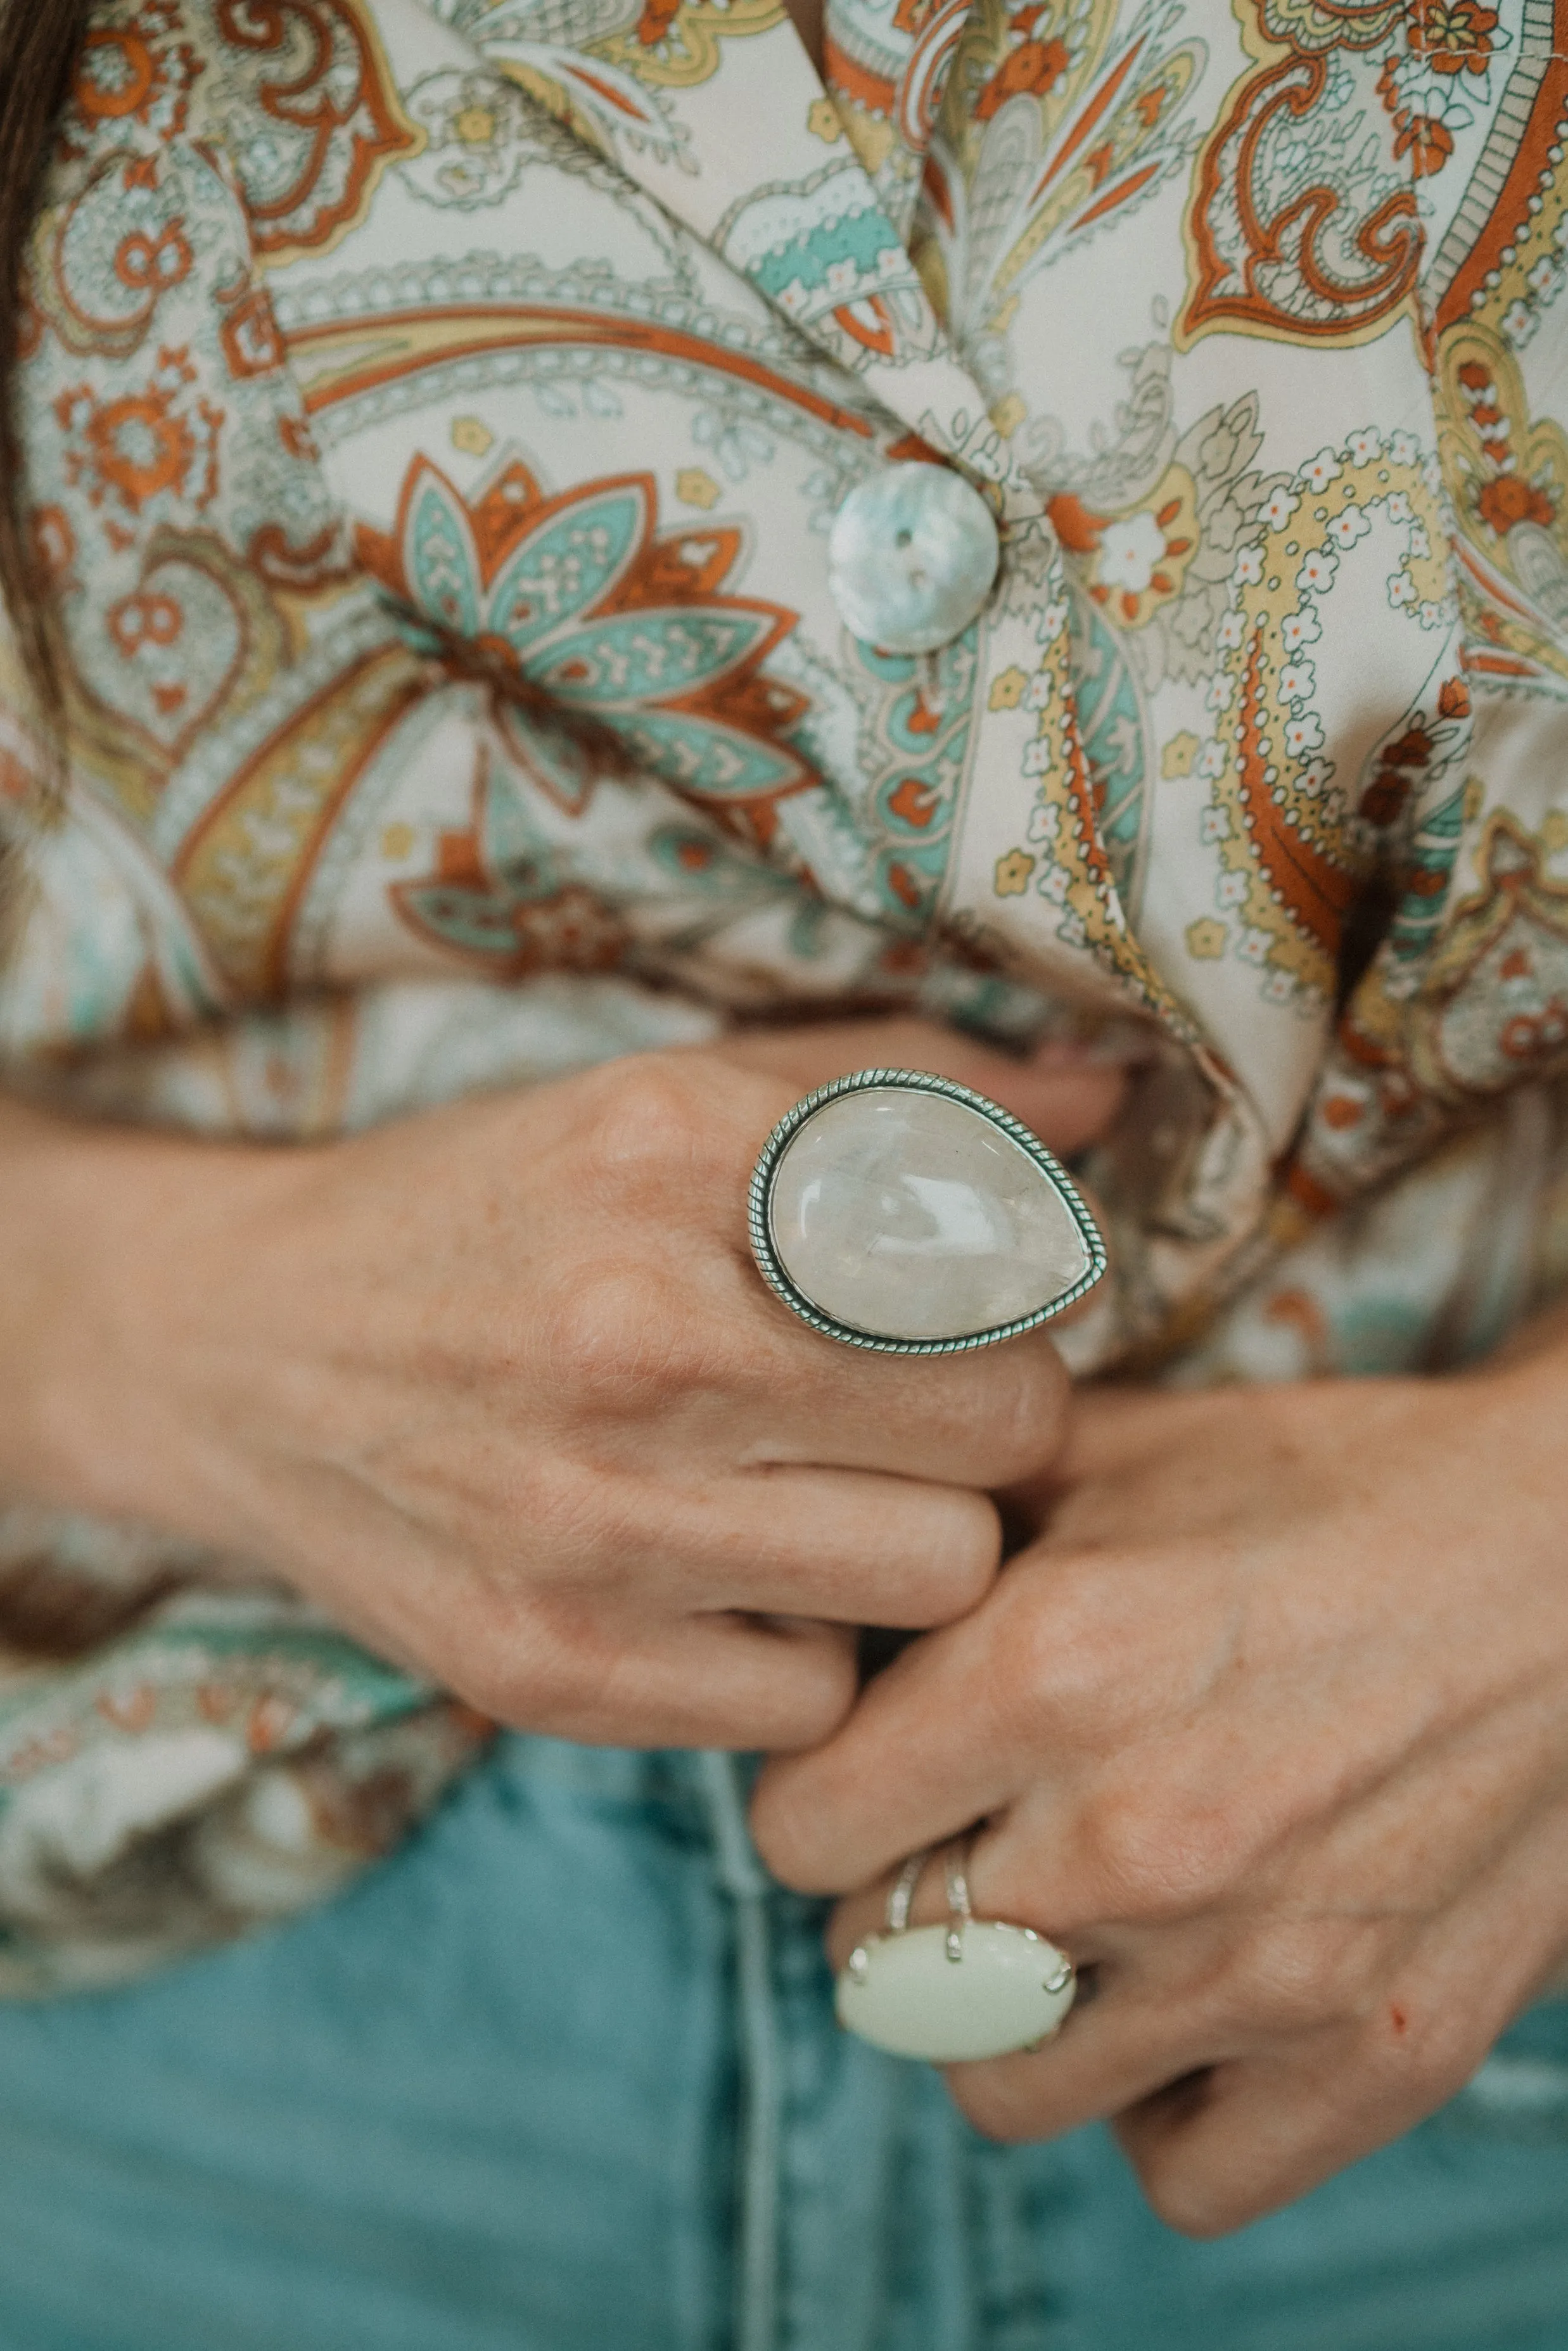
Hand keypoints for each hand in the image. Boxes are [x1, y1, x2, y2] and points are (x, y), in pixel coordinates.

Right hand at [11, 1018, 1119, 1750]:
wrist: (232, 1353)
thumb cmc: (485, 1212)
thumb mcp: (658, 1097)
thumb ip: (885, 1086)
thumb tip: (1099, 1099)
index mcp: (675, 1153)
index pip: (1010, 1249)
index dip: (1021, 1290)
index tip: (968, 1303)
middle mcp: (634, 1333)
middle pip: (1010, 1429)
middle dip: (990, 1424)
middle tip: (909, 1411)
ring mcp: (587, 1521)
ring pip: (939, 1576)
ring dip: (910, 1542)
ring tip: (822, 1495)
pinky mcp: (546, 1669)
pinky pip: (814, 1697)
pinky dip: (799, 1648)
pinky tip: (724, 1580)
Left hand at [750, 1356, 1567, 2230]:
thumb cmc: (1333, 1488)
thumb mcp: (1113, 1453)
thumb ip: (946, 1528)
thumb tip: (821, 1596)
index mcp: (1044, 1669)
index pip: (796, 1833)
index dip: (823, 1791)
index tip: (873, 1769)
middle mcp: (1132, 1840)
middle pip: (876, 1966)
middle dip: (903, 1895)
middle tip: (973, 1835)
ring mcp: (1257, 1969)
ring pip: (998, 2088)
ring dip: (1006, 2015)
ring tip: (1065, 1925)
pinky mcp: (1372, 2058)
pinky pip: (1178, 2175)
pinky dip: (1157, 2107)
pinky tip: (1179, 2004)